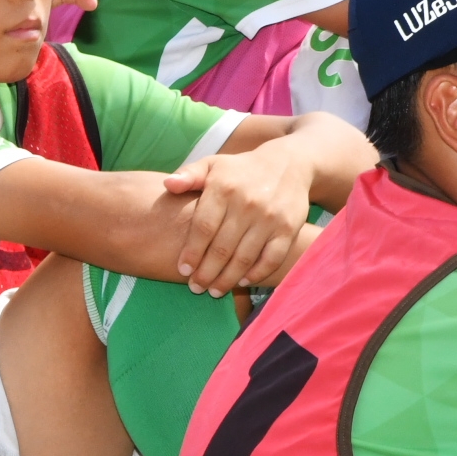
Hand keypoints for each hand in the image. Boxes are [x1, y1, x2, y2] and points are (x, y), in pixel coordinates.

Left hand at [163, 141, 313, 295]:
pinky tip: (242, 281)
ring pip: (244, 258)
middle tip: (196, 288)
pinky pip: (271, 259)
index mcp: (224, 188)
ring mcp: (269, 217)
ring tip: (215, 291)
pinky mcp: (288, 228)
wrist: (287, 164)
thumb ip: (188, 175)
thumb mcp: (212, 164)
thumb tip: (168, 185)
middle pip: (222, 248)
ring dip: (227, 279)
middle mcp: (247, 203)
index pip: (203, 228)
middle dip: (206, 273)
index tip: (183, 270)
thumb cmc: (239, 170)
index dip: (192, 253)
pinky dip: (257, 274)